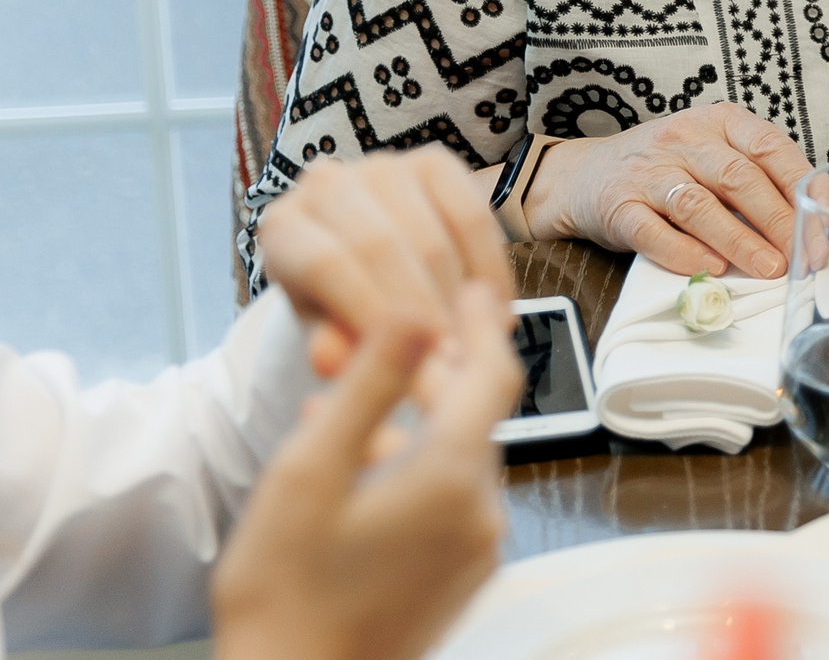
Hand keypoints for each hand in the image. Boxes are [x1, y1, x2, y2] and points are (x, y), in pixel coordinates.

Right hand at [210, 282, 519, 659]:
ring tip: (348, 418)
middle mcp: (483, 510)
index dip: (482, 322)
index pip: (493, 373)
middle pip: (476, 416)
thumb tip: (413, 314)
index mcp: (452, 475)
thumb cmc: (284, 594)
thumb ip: (367, 387)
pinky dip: (419, 475)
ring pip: (460, 459)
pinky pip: (452, 502)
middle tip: (384, 348)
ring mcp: (478, 550)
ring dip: (418, 429)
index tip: (471, 286)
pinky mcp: (462, 578)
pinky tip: (360, 479)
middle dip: (433, 378)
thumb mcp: (308, 473)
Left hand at [259, 150, 515, 379]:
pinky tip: (495, 311)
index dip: (372, 312)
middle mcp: (328, 183)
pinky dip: (489, 270)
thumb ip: (328, 344)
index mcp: (284, 226)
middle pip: (381, 245)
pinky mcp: (436, 162)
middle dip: (422, 309)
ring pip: (431, 236)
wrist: (367, 261)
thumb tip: (329, 364)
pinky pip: (473, 218)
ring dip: (458, 298)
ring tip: (474, 344)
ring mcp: (385, 166)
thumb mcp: (324, 330)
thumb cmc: (339, 302)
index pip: (327, 265)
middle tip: (452, 361)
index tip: (411, 364)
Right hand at [526, 105, 811, 278]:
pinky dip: (685, 252)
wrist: (583, 175)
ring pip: (700, 205)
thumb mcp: (714, 155)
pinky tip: (712, 269)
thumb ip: (758, 179)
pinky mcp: (618, 205)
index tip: (824, 225)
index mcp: (719, 122)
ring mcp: (649, 171)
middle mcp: (685, 139)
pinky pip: (653, 231)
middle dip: (779, 221)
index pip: (772, 148)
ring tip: (769, 268)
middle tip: (803, 257)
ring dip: (740, 240)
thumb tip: (812, 221)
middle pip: (740, 178)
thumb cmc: (666, 168)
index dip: (803, 188)